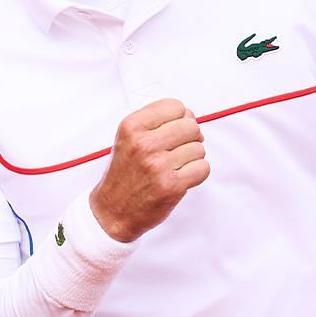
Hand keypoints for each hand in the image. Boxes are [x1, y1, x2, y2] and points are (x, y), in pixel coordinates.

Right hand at [89, 98, 208, 241]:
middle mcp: (143, 144)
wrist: (113, 210)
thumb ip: (154, 122)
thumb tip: (189, 115)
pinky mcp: (171, 185)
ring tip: (174, 166)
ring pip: (199, 148)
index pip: (175, 106)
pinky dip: (196, 173)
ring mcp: (158, 165)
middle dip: (190, 138)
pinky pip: (203, 168)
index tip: (173, 130)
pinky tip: (180, 177)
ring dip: (192, 158)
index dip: (179, 118)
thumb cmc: (124, 174)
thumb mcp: (127, 139)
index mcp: (131, 127)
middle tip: (178, 150)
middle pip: (191, 126)